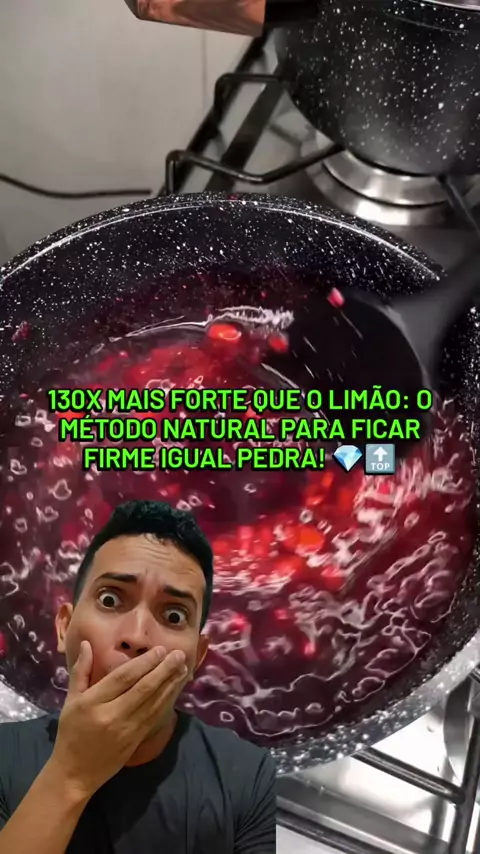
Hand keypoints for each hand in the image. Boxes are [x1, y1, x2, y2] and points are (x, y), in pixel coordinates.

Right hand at [48, 641, 187, 797]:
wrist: (75, 772)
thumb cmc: (71, 732)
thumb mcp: (71, 700)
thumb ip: (81, 671)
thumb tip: (87, 644)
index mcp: (93, 702)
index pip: (123, 678)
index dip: (144, 663)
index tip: (160, 650)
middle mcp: (112, 715)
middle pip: (143, 689)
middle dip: (164, 670)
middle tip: (179, 654)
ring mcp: (126, 729)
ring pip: (153, 703)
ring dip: (170, 684)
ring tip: (183, 668)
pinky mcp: (136, 740)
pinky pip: (155, 717)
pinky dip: (167, 702)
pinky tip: (175, 690)